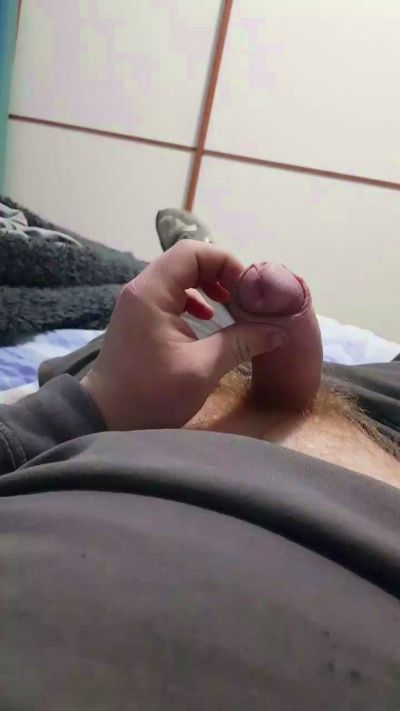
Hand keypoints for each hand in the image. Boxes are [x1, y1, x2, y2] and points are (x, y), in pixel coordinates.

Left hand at [81, 241, 284, 429]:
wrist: (106, 418)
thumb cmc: (150, 394)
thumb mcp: (202, 369)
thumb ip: (240, 343)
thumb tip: (277, 332)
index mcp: (151, 292)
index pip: (193, 252)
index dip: (226, 263)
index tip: (248, 290)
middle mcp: (142, 289)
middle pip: (187, 260)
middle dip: (221, 273)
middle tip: (244, 298)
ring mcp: (138, 302)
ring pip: (179, 276)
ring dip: (208, 285)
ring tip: (231, 305)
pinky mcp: (139, 318)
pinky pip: (171, 294)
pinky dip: (194, 299)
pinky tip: (209, 317)